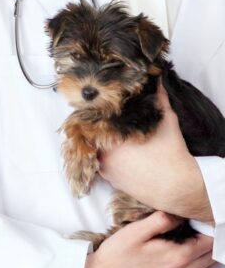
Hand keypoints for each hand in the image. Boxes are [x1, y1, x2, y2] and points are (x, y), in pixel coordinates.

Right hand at [79, 211, 215, 267]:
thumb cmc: (115, 256)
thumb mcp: (135, 231)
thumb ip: (161, 220)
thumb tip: (181, 214)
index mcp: (178, 257)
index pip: (211, 238)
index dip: (207, 224)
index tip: (194, 215)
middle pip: (213, 252)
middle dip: (209, 236)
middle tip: (192, 223)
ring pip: (209, 264)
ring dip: (205, 248)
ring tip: (188, 234)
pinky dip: (198, 259)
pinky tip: (181, 248)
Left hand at [98, 82, 213, 223]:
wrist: (176, 186)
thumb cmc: (171, 152)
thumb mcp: (166, 121)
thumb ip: (158, 99)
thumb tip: (156, 81)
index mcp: (112, 137)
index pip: (94, 120)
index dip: (96, 112)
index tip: (100, 106)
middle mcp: (103, 153)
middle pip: (92, 135)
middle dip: (97, 128)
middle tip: (104, 120)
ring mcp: (104, 168)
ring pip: (94, 150)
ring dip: (99, 143)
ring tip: (109, 135)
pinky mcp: (108, 179)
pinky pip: (99, 164)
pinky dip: (104, 157)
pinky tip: (114, 151)